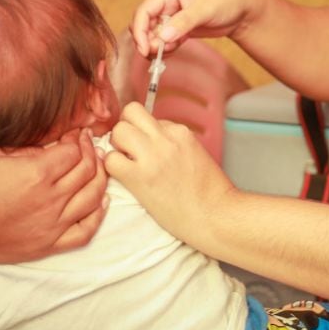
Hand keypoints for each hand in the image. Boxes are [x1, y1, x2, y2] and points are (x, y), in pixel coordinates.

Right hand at [0, 129, 108, 264]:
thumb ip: (27, 147)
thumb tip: (52, 144)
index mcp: (37, 173)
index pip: (74, 150)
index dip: (78, 138)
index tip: (76, 133)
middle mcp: (51, 199)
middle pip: (88, 170)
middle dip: (91, 152)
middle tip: (88, 145)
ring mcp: (53, 224)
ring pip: (93, 197)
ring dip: (100, 178)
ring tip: (97, 166)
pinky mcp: (49, 245)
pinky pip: (86, 232)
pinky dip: (98, 216)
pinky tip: (101, 202)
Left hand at [105, 102, 234, 250]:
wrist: (217, 216)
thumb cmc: (210, 193)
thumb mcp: (196, 154)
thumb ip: (174, 143)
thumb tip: (152, 141)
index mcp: (181, 132)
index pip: (150, 118)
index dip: (144, 133)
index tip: (146, 148)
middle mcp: (166, 138)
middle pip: (130, 113)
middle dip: (125, 129)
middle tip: (128, 150)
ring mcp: (152, 156)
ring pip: (118, 131)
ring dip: (116, 146)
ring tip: (125, 163)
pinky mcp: (139, 178)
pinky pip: (111, 160)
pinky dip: (111, 167)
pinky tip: (123, 177)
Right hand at [130, 0, 258, 56]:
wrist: (242, 10)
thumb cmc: (225, 0)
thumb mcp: (204, 10)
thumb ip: (183, 23)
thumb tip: (163, 37)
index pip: (144, 10)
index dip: (139, 30)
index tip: (144, 48)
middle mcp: (166, 3)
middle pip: (145, 24)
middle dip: (147, 40)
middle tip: (155, 55)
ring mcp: (171, 16)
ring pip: (153, 34)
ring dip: (156, 46)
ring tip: (169, 51)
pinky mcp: (178, 28)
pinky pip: (164, 41)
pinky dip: (165, 48)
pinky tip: (173, 50)